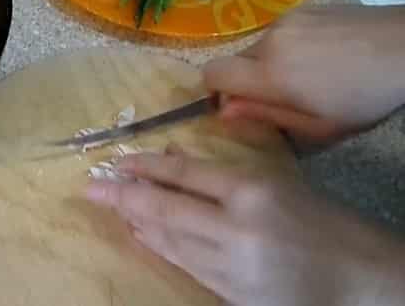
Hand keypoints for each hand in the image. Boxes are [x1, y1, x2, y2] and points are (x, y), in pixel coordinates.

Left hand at [85, 147, 404, 305]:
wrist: (358, 278)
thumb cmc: (321, 221)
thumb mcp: (277, 182)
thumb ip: (227, 171)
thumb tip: (173, 156)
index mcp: (254, 190)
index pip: (187, 172)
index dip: (148, 165)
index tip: (119, 161)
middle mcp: (237, 227)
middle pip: (167, 208)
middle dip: (123, 196)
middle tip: (90, 187)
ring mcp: (232, 265)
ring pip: (169, 239)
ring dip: (136, 222)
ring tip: (112, 206)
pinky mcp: (230, 293)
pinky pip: (184, 265)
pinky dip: (159, 248)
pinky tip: (142, 235)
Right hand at [203, 5, 404, 143]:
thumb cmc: (364, 98)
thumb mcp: (318, 126)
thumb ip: (265, 117)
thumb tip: (224, 112)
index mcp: (270, 73)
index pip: (212, 74)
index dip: (216, 91)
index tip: (238, 105)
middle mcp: (269, 40)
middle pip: (235, 62)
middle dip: (248, 81)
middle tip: (283, 97)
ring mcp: (286, 20)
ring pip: (258, 48)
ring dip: (269, 64)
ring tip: (308, 75)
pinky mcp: (303, 8)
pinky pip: (279, 32)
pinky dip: (288, 47)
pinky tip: (321, 56)